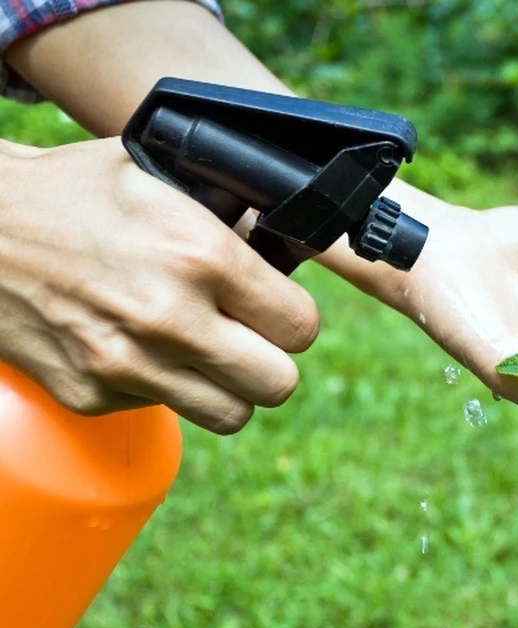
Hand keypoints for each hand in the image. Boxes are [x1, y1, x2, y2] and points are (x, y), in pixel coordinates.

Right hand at [0, 138, 318, 432]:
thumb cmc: (71, 192)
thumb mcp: (159, 175)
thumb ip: (230, 212)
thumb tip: (289, 242)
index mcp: (200, 255)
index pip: (300, 326)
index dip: (292, 317)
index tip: (275, 308)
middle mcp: (170, 318)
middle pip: (279, 384)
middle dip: (271, 360)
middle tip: (248, 338)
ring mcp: (129, 365)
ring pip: (231, 415)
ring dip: (226, 388)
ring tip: (202, 351)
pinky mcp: (92, 395)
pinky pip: (163, 410)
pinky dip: (161, 386)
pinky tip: (136, 345)